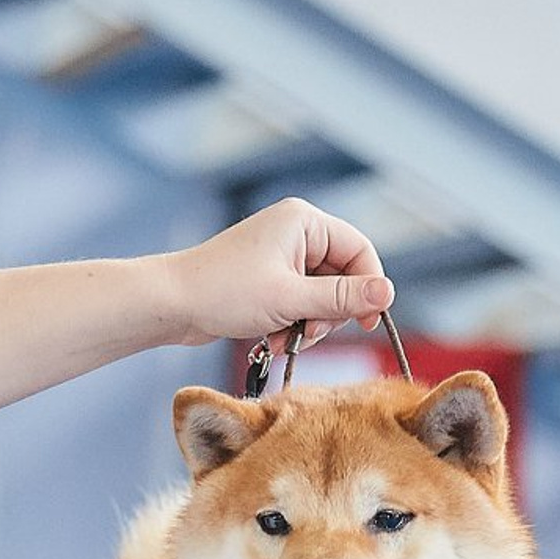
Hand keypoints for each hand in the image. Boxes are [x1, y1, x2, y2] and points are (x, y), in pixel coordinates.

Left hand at [165, 198, 394, 353]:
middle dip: (329, 311)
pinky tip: (272, 337)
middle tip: (308, 333)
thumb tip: (388, 294)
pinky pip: (300, 302)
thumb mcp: (291, 299)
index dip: (368, 289)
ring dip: (309, 323)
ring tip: (284, 337)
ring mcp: (281, 255)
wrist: (171, 304)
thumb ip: (343, 298)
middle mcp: (295, 232)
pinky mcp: (269, 277)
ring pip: (321, 295)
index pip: (360, 251)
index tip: (366, 323)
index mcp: (304, 221)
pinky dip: (292, 323)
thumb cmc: (224, 293)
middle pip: (343, 276)